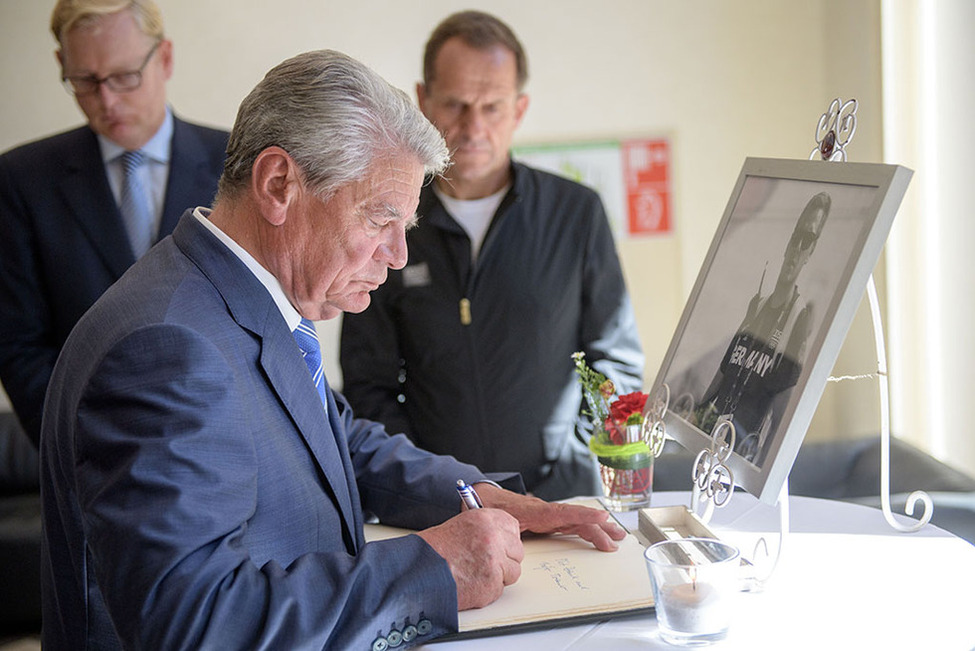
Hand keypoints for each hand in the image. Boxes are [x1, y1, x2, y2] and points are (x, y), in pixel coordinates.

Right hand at [417, 508, 523, 609]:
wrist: (420, 571)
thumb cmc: (434, 550)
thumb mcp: (462, 526)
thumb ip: (486, 529)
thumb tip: (502, 537)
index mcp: (486, 519)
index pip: (513, 527)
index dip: (507, 539)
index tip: (501, 544)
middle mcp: (493, 538)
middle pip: (517, 551)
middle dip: (505, 559)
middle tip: (485, 562)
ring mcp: (494, 562)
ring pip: (512, 572)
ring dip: (498, 576)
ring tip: (476, 573)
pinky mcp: (492, 584)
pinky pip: (500, 589)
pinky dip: (488, 589)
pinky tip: (472, 582)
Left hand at [472, 483, 627, 551]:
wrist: (481, 496)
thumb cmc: (487, 507)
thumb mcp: (493, 520)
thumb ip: (505, 531)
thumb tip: (514, 544)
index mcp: (534, 511)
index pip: (562, 513)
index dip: (582, 515)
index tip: (601, 517)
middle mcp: (544, 511)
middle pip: (575, 519)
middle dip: (598, 527)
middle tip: (617, 538)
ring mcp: (547, 515)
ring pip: (576, 521)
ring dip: (597, 528)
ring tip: (615, 536)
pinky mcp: (546, 519)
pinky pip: (569, 523)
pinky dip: (585, 528)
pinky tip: (597, 534)